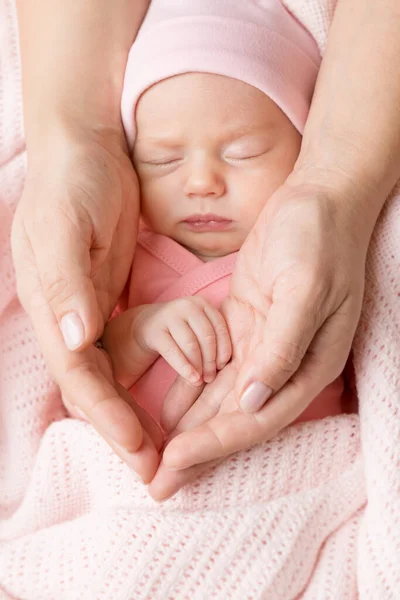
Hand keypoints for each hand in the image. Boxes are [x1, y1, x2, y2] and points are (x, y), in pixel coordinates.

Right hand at [11, 126, 156, 475]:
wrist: (85, 153)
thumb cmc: (71, 184)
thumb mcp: (67, 224)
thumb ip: (66, 282)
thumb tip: (74, 339)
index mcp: (52, 309)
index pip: (79, 376)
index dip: (107, 414)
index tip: (139, 447)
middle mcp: (68, 319)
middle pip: (93, 388)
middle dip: (120, 430)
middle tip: (156, 470)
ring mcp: (89, 312)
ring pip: (108, 377)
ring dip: (130, 415)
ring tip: (161, 450)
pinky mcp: (111, 301)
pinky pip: (124, 352)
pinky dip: (138, 383)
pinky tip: (158, 403)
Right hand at [102, 297, 231, 387]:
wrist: (145, 327)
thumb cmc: (180, 334)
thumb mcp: (198, 330)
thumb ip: (214, 340)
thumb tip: (236, 365)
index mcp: (202, 304)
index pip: (220, 327)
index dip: (224, 349)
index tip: (224, 367)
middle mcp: (187, 305)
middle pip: (207, 336)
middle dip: (211, 360)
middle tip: (211, 378)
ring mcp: (169, 315)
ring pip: (191, 344)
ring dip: (198, 366)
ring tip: (200, 380)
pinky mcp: (154, 329)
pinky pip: (173, 351)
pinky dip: (184, 367)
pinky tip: (191, 378)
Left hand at [148, 179, 366, 499]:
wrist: (316, 198)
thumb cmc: (318, 239)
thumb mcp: (304, 289)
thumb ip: (282, 346)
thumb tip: (254, 400)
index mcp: (309, 364)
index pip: (258, 418)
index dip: (217, 443)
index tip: (174, 463)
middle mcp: (286, 364)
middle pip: (238, 419)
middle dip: (198, 451)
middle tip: (158, 484)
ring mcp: (264, 346)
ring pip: (223, 400)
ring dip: (192, 429)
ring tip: (156, 458)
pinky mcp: (245, 326)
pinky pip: (215, 369)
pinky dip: (192, 391)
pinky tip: (168, 411)